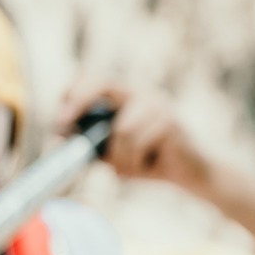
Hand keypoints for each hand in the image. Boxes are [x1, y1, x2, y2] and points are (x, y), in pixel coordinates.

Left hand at [58, 83, 211, 195]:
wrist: (195, 174)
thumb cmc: (153, 162)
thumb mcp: (116, 153)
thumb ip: (92, 143)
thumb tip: (60, 135)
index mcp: (128, 96)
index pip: (95, 80)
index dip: (73, 92)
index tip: (60, 117)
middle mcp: (142, 93)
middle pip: (103, 84)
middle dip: (79, 101)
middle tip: (63, 123)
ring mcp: (158, 105)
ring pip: (120, 129)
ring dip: (119, 157)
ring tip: (128, 170)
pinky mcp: (170, 122)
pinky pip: (137, 142)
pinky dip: (135, 162)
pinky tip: (147, 168)